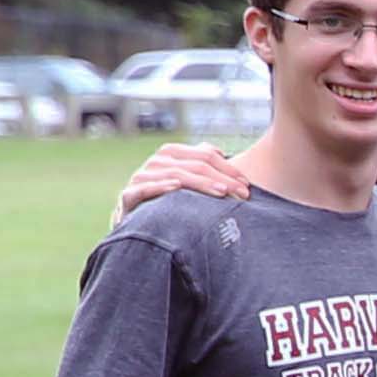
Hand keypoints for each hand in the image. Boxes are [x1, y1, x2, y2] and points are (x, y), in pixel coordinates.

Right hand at [114, 143, 245, 224]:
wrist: (137, 225)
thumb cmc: (169, 201)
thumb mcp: (187, 181)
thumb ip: (200, 163)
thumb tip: (219, 151)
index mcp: (171, 154)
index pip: (205, 155)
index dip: (229, 168)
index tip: (247, 184)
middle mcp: (155, 162)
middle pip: (194, 165)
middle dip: (222, 178)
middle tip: (243, 193)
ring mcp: (140, 177)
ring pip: (175, 174)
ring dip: (200, 183)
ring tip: (222, 192)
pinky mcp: (128, 195)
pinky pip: (143, 189)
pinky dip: (160, 186)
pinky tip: (177, 187)